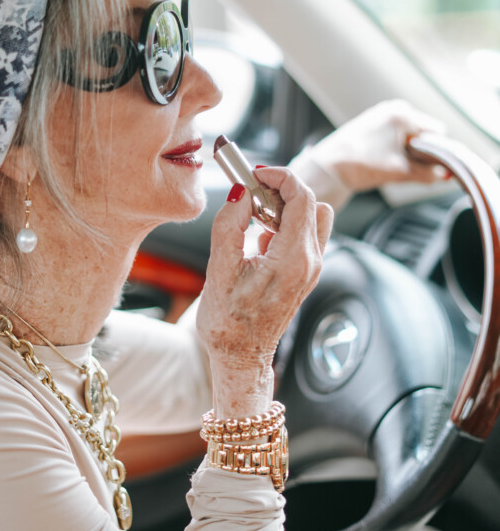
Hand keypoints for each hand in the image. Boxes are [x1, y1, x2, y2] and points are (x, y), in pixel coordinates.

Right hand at [197, 168, 332, 417]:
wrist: (240, 357)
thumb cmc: (227, 322)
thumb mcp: (219, 270)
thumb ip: (230, 224)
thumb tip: (240, 191)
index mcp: (293, 260)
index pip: (301, 197)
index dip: (279, 176)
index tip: (254, 173)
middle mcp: (310, 262)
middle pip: (311, 203)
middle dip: (282, 188)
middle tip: (251, 192)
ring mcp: (311, 269)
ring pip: (313, 217)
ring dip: (285, 206)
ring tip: (253, 216)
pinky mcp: (305, 272)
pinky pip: (305, 233)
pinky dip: (285, 223)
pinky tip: (258, 236)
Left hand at [310, 100, 447, 191]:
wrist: (327, 168)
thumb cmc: (360, 165)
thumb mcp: (399, 171)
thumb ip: (427, 173)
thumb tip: (445, 175)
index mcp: (403, 114)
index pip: (437, 132)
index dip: (439, 152)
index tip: (433, 168)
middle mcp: (394, 109)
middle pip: (424, 133)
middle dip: (422, 153)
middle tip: (408, 169)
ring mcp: (382, 114)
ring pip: (409, 136)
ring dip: (408, 153)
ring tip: (392, 166)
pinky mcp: (373, 123)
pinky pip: (396, 136)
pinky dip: (396, 150)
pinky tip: (385, 161)